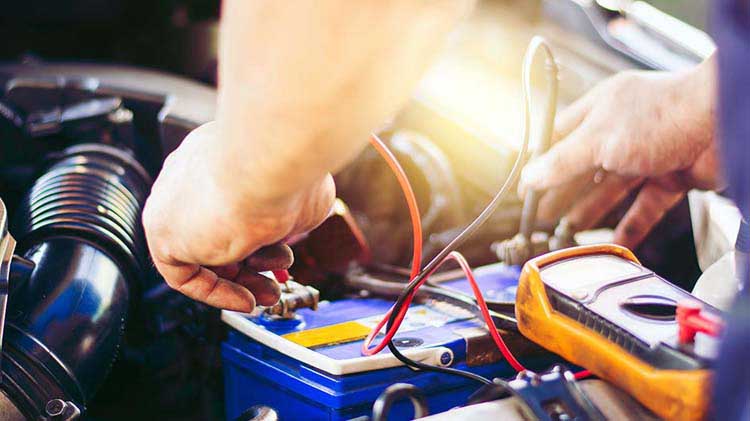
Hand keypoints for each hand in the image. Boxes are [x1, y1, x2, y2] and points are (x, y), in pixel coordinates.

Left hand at [142, 122, 334, 311]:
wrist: (268, 164)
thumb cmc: (288, 171)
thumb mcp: (299, 199)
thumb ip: (290, 216)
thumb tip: (295, 228)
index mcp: (223, 157)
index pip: (232, 204)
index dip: (261, 236)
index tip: (283, 253)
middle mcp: (195, 175)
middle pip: (217, 230)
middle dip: (253, 263)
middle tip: (277, 279)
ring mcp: (175, 201)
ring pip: (204, 253)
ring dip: (241, 280)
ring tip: (271, 293)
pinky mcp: (162, 231)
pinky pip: (184, 273)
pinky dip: (216, 292)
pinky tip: (247, 299)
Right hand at [519, 58, 720, 248]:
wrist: (725, 122)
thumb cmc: (664, 114)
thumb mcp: (599, 139)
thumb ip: (562, 162)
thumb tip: (530, 177)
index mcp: (601, 109)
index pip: (561, 136)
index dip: (542, 162)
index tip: (526, 187)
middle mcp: (623, 131)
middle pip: (585, 166)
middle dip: (563, 192)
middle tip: (544, 215)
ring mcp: (648, 155)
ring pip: (613, 188)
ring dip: (591, 210)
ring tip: (569, 231)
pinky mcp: (672, 177)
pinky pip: (645, 207)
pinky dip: (630, 226)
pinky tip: (613, 242)